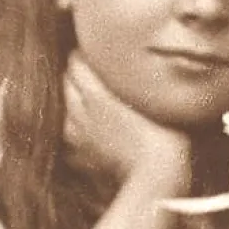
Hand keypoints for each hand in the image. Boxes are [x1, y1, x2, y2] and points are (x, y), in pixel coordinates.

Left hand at [64, 53, 191, 185]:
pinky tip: (85, 126)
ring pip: (64, 106)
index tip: (95, 50)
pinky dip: (73, 125)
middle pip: (66, 81)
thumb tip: (132, 61)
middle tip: (91, 68)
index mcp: (96, 93)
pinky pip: (68, 133)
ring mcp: (78, 135)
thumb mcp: (153, 98)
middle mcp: (81, 111)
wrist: (156, 178)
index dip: (84, 53)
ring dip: (71, 97)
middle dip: (75, 72)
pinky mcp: (81, 155)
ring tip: (86, 94)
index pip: (76, 62)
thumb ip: (133, 79)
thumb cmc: (164, 136)